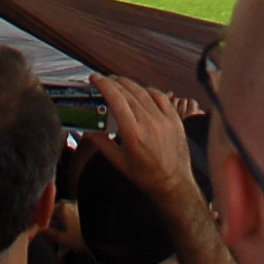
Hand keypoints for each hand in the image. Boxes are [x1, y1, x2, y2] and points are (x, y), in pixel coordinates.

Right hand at [85, 72, 199, 203]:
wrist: (174, 184)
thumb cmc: (146, 176)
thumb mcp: (119, 162)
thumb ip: (101, 143)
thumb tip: (87, 130)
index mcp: (133, 133)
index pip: (116, 99)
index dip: (104, 85)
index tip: (95, 78)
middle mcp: (150, 123)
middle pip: (129, 92)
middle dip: (113, 82)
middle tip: (103, 79)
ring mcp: (165, 119)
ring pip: (144, 92)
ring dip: (129, 84)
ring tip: (119, 82)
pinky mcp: (175, 120)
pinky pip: (161, 97)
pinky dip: (148, 91)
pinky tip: (141, 91)